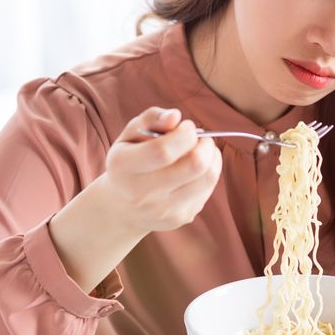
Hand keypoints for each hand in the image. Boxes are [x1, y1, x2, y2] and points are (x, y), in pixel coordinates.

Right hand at [100, 107, 221, 233]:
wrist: (123, 207)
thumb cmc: (130, 160)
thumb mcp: (130, 135)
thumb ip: (151, 118)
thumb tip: (175, 116)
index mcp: (124, 167)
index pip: (163, 151)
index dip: (184, 134)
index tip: (187, 126)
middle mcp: (142, 194)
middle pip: (194, 165)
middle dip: (205, 144)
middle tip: (199, 137)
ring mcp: (164, 210)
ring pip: (207, 177)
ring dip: (212, 155)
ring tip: (202, 148)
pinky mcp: (181, 218)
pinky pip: (208, 189)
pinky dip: (210, 171)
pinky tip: (198, 166)